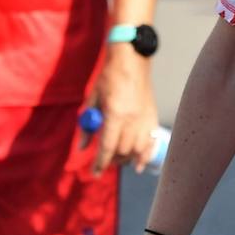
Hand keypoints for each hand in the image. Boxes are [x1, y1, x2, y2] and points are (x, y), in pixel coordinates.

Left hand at [85, 43, 157, 173]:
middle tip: (105, 161)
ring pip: (137, 149)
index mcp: (115, 114)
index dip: (100, 163)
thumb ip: (88, 126)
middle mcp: (132, 119)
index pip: (107, 147)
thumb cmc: (108, 78)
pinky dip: (146, 155)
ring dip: (128, 159)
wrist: (131, 61)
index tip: (94, 173)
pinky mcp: (152, 116)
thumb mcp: (93, 100)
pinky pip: (151, 142)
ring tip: (120, 160)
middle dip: (113, 160)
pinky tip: (140, 164)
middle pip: (123, 150)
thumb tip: (82, 148)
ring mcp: (144, 118)